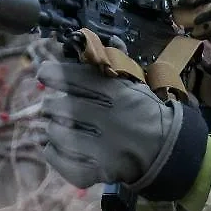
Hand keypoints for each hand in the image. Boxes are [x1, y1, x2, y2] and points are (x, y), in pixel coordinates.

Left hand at [36, 58, 208, 200]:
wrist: (167, 150)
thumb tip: (95, 39)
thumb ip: (113, 63)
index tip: (43, 74)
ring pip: (55, 133)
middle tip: (54, 106)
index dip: (53, 74)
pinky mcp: (98, 171)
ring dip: (53, 129)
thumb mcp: (134, 84)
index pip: (75, 78)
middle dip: (52, 105)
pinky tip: (57, 146)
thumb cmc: (145, 113)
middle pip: (59, 106)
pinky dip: (53, 152)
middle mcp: (109, 119)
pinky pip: (59, 159)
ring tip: (60, 127)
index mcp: (118, 94)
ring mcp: (103, 148)